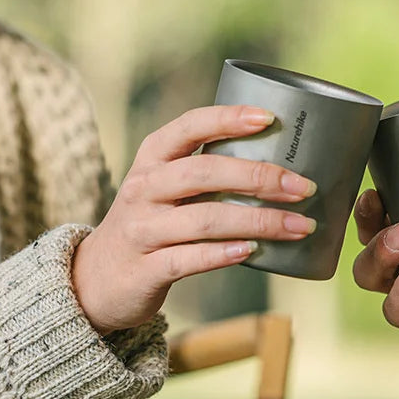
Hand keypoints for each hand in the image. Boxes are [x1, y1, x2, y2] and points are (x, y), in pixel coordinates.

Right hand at [72, 104, 316, 335]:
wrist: (94, 280)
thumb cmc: (152, 224)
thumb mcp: (166, 187)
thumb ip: (208, 171)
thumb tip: (283, 164)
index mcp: (153, 158)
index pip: (189, 126)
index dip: (228, 118)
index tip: (269, 117)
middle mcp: (144, 188)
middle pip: (204, 172)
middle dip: (260, 177)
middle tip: (304, 187)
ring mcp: (142, 229)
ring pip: (205, 219)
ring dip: (259, 221)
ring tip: (299, 225)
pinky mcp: (144, 269)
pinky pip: (189, 258)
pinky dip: (224, 253)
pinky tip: (254, 251)